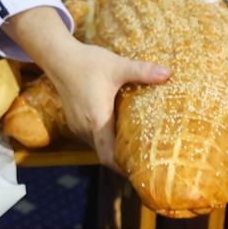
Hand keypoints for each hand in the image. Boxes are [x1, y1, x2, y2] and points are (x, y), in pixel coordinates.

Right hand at [44, 37, 169, 164]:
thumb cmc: (87, 63)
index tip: (140, 171)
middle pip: (105, 154)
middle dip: (122, 158)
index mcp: (97, 121)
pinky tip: (118, 129)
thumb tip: (168, 73)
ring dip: (113, 148)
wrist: (59, 57)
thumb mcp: (117, 66)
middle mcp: (85, 128)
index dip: (123, 168)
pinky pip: (92, 137)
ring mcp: (78, 125)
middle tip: (145, 159)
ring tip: (135, 146)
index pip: (108, 157)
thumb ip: (142, 71)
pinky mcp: (74, 120)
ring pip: (98, 146)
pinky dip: (105, 138)